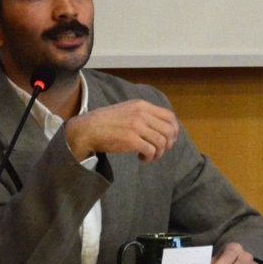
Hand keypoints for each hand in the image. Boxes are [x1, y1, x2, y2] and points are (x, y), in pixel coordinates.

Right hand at [63, 99, 178, 161]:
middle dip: (168, 144)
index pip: (169, 116)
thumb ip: (144, 114)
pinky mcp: (131, 140)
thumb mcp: (128, 109)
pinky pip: (150, 150)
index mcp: (142, 105)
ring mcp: (136, 126)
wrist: (88, 129)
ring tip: (149, 156)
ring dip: (158, 153)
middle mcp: (142, 114)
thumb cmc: (107, 121)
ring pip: (161, 142)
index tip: (170, 140)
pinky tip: (142, 158)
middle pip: (169, 130)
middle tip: (159, 150)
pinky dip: (149, 157)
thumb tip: (162, 127)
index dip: (174, 130)